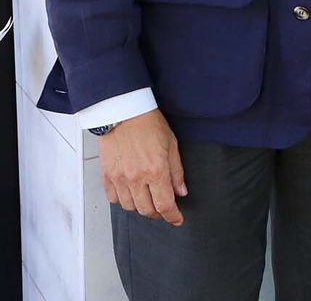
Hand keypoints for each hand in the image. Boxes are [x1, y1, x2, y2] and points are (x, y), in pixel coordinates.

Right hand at [99, 109, 186, 225]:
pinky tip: (130, 193)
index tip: (177, 220)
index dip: (172, 216)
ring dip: (140, 207)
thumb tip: (180, 192)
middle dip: (158, 213)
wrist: (124, 114)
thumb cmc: (150, 125)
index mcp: (156, 171)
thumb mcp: (172, 146)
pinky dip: (123, 200)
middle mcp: (136, 178)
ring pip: (129, 207)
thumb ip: (176, 172)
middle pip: (146, 210)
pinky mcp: (106, 176)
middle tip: (163, 209)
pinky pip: (113, 199)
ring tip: (147, 199)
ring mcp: (119, 179)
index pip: (164, 205)